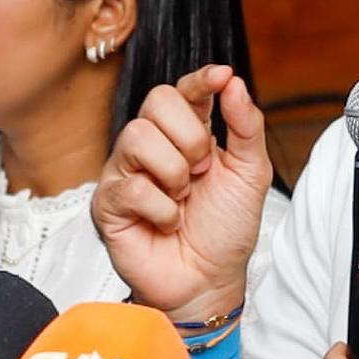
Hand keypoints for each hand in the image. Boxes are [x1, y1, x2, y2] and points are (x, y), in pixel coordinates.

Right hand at [92, 64, 271, 321]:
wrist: (209, 281)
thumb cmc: (225, 229)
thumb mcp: (250, 174)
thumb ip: (246, 126)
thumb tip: (234, 82)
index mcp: (186, 134)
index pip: (184, 91)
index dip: (200, 80)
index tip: (221, 77)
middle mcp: (151, 146)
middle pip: (156, 100)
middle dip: (190, 137)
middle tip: (202, 172)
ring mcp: (126, 171)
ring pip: (137, 136)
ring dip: (174, 173)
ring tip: (182, 199)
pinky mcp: (108, 202)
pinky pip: (131, 185)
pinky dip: (161, 210)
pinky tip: (166, 223)